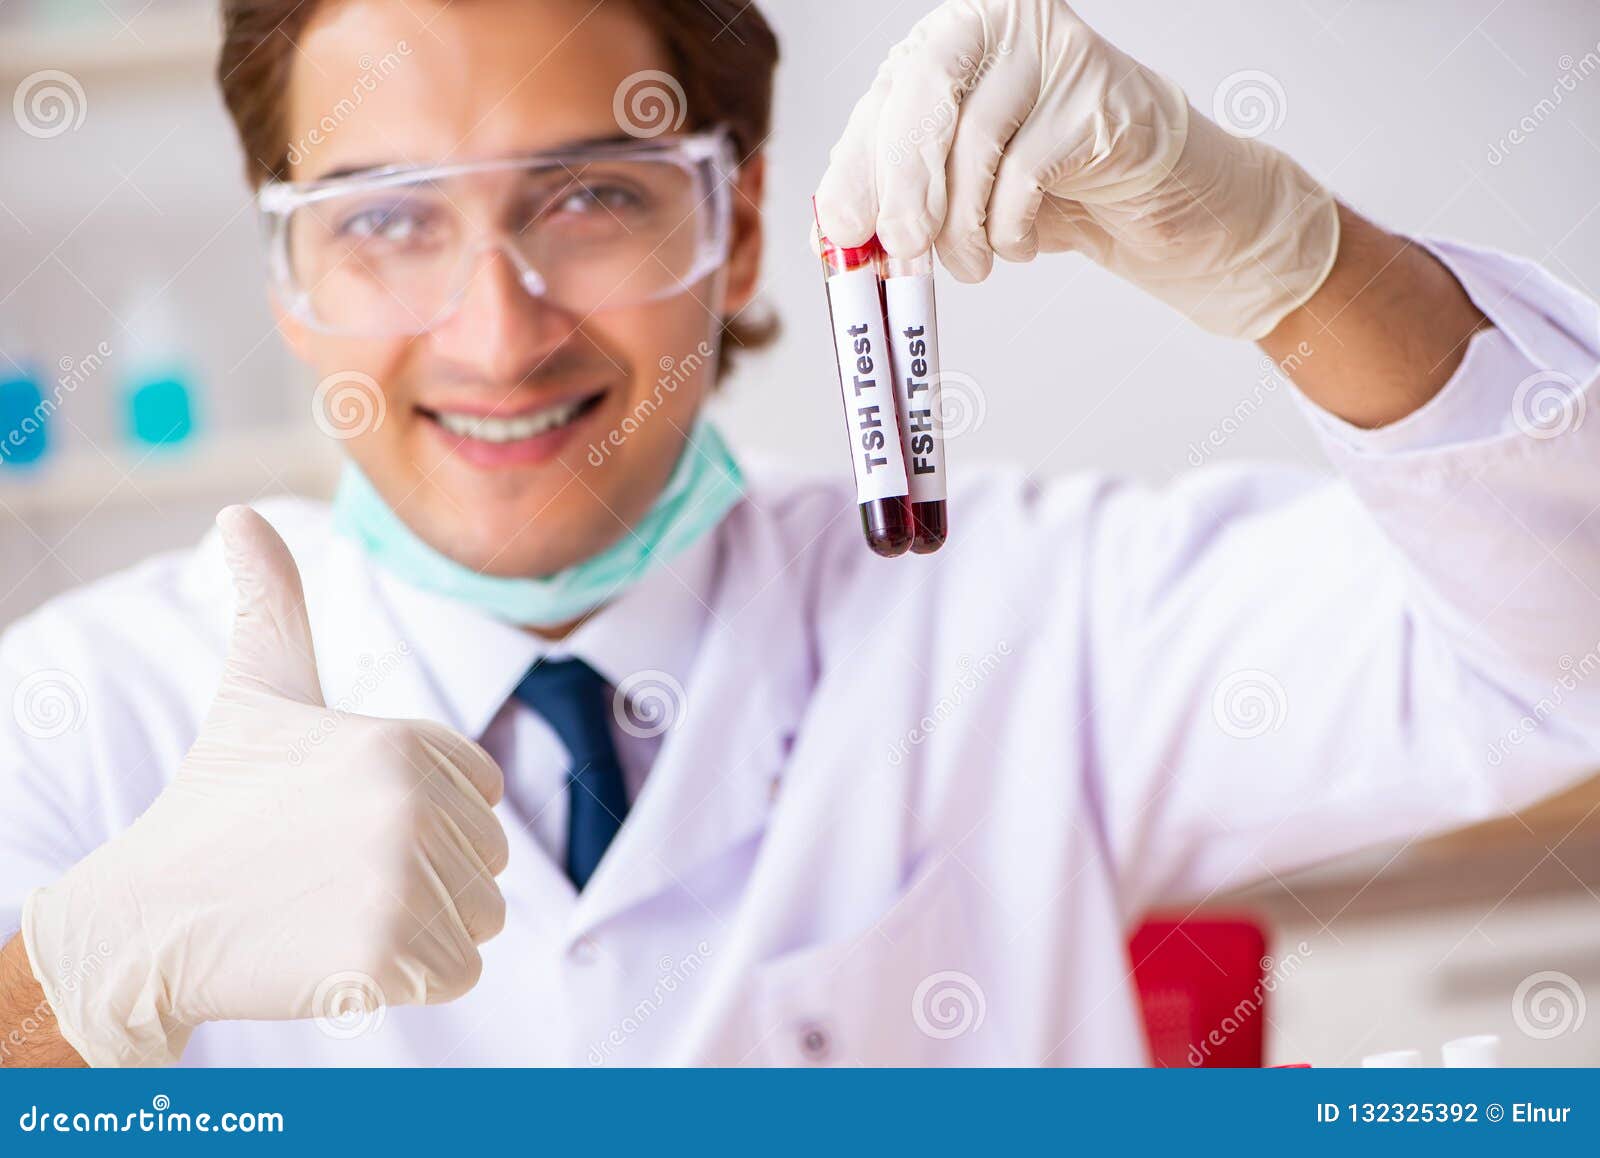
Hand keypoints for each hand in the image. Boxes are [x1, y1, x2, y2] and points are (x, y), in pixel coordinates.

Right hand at [19, 507, 508, 1066]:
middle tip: (336, 873)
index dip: (431, 815)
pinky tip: (344, 955)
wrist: (147, 919)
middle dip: (431, 876)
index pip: (485, 792)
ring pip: (481, 919)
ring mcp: (398, 884)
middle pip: (491, 860)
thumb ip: (271, 602)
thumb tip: (238, 514)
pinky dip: (413, 977)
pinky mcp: (385, 959)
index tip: (351, 820)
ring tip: (338, 910)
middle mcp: (410, 804)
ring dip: (424, 929)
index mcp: (400, 740)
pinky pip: (460, 973)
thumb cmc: (216, 802)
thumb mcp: (254, 692)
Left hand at [813, 0, 1339, 339]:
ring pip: (974, 145)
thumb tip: (830, 234)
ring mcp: (1049, 52)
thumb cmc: (1045, 188)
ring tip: (974, 266)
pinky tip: (1019, 244)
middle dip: (901, 189)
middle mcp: (995, 26)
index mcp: (948, 41)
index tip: (840, 232)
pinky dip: (1012, 228)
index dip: (857, 170)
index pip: (886, 98)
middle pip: (922, 96)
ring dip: (964, 229)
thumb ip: (893, 200)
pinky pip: (1026, 173)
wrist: (1152, 199)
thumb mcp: (954, 193)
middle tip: (901, 252)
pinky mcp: (1094, 96)